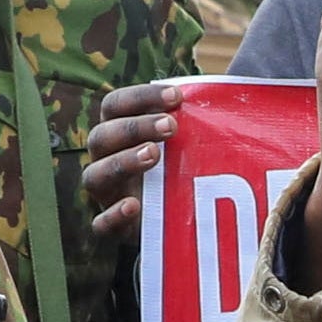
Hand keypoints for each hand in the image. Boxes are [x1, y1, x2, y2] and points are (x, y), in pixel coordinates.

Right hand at [81, 82, 185, 239]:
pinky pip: (101, 224)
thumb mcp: (183, 144)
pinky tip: (133, 206)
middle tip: (171, 126)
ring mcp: (106, 194)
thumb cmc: (178, 169)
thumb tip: (226, 94)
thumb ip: (192, 121)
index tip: (176, 97)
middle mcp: (104, 159)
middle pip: (101, 136)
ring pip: (94, 176)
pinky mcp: (113, 227)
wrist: (175, 219)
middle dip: (135, 127)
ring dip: (123, 162)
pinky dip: (113, 215)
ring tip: (154, 155)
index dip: (140, 97)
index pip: (114, 104)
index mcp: (117, 131)